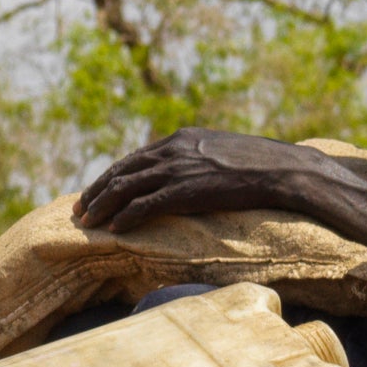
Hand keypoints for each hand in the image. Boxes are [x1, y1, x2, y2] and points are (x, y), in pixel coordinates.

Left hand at [82, 129, 366, 248]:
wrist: (287, 170)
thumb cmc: (267, 166)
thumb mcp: (227, 153)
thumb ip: (203, 160)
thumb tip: (197, 176)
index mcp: (183, 138)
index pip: (135, 157)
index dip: (112, 176)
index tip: (97, 191)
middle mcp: (174, 149)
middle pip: (122, 170)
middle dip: (97, 191)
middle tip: (79, 210)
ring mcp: (178, 168)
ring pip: (125, 187)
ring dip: (101, 205)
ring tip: (86, 222)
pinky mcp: (185, 189)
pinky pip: (144, 204)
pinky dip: (124, 216)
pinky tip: (112, 228)